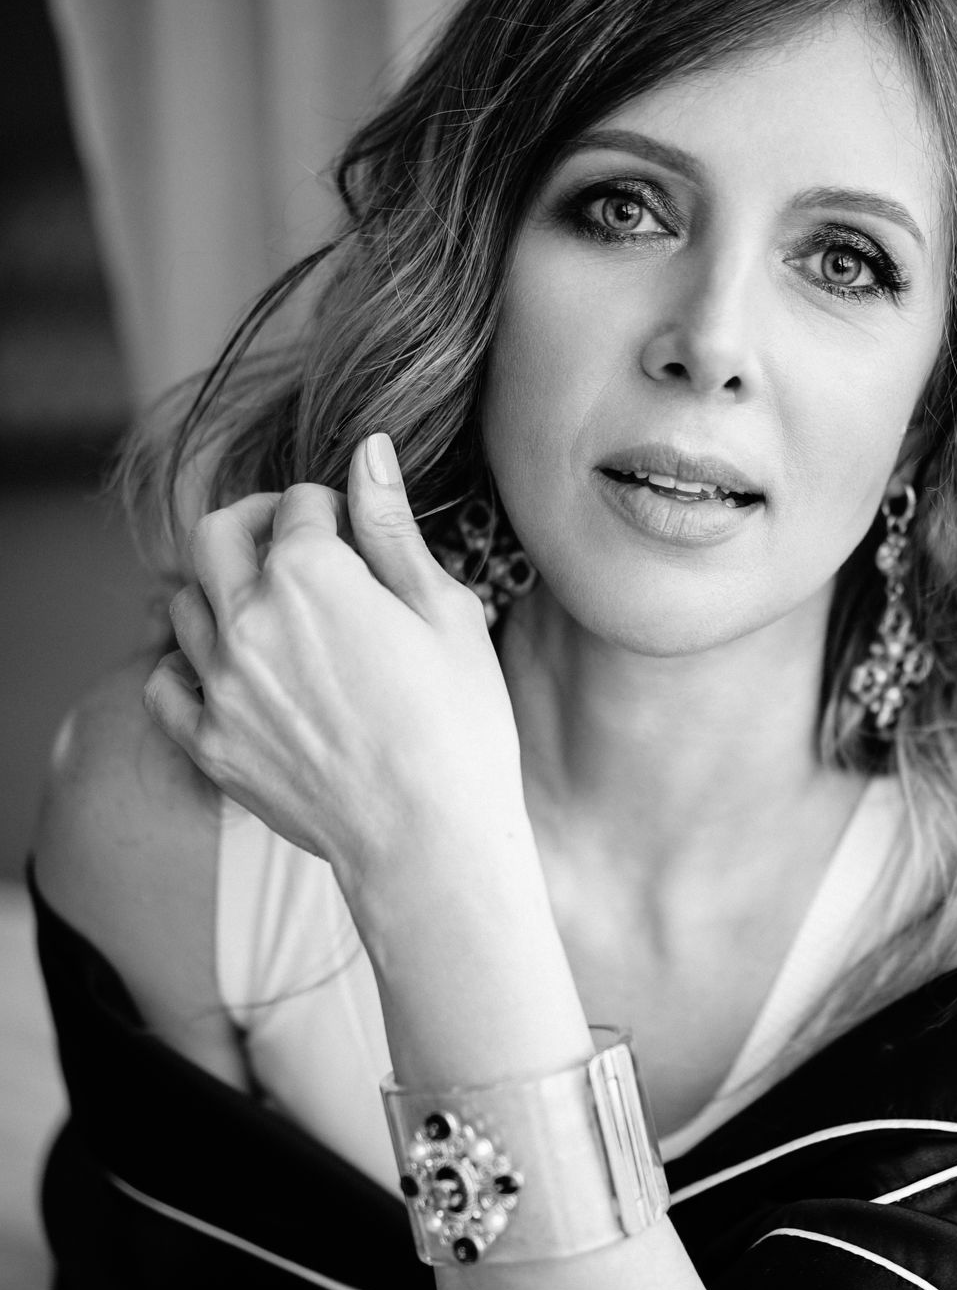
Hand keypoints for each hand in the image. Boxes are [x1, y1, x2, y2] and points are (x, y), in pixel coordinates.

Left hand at [144, 435, 526, 884]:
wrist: (430, 840)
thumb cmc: (459, 725)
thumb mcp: (444, 611)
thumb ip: (391, 527)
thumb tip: (367, 449)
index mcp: (308, 572)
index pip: (300, 503)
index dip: (332, 509)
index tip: (356, 534)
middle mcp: (247, 618)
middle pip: (216, 534)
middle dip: (255, 526)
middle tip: (296, 549)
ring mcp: (219, 684)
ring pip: (185, 603)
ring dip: (222, 593)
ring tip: (274, 618)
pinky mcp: (209, 742)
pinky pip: (164, 682)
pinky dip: (189, 666)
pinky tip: (232, 674)